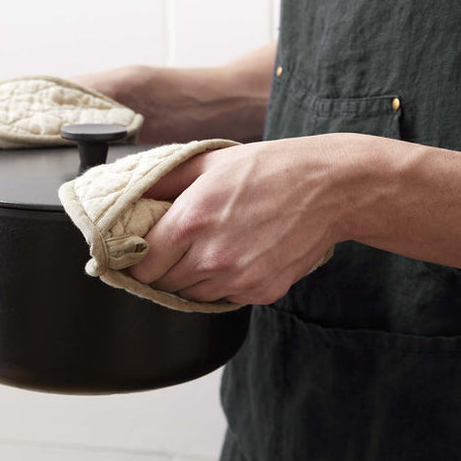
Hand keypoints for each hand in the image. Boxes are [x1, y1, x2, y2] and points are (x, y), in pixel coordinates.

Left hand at [130, 136, 353, 304]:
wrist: (328, 187)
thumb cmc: (270, 168)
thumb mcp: (209, 162)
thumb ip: (163, 181)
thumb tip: (132, 196)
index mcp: (191, 220)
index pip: (141, 265)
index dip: (139, 258)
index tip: (144, 250)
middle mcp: (211, 256)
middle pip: (164, 285)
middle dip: (165, 268)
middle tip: (180, 246)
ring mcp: (238, 279)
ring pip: (193, 297)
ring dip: (193, 279)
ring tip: (213, 247)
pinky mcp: (262, 292)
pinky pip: (226, 298)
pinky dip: (225, 284)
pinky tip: (240, 255)